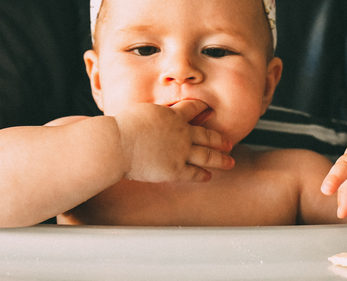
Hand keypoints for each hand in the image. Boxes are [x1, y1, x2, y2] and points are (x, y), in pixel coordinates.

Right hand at [114, 100, 234, 182]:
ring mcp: (181, 151)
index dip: (202, 109)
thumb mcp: (139, 112)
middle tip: (229, 142)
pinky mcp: (175, 169)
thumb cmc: (119, 128)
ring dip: (220, 159)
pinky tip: (208, 176)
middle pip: (207, 135)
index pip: (193, 108)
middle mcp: (181, 132)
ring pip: (208, 155)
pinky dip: (203, 175)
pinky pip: (194, 173)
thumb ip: (149, 116)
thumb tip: (143, 116)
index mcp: (172, 115)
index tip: (209, 110)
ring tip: (229, 161)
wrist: (117, 143)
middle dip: (219, 139)